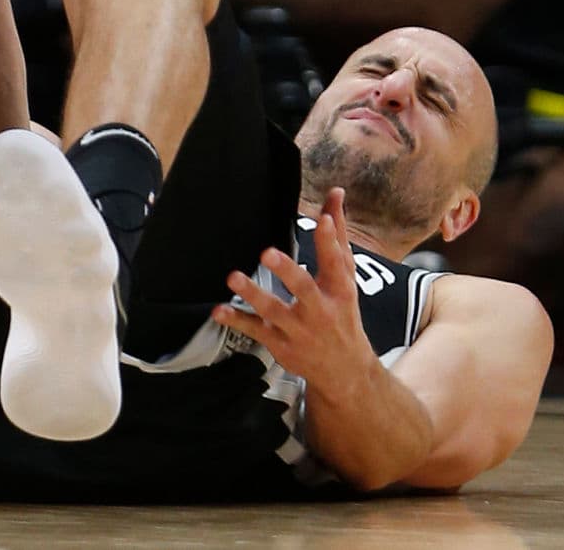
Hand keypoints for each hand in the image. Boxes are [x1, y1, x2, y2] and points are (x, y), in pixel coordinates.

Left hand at [212, 188, 374, 387]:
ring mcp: (298, 330)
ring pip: (274, 311)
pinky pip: (255, 331)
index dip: (330, 240)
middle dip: (286, 271)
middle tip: (267, 253)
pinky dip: (237, 320)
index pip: (337, 262)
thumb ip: (337, 235)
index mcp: (339, 290)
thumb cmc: (342, 313)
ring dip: (253, 294)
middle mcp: (320, 310)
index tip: (323, 220)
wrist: (345, 371)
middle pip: (304, 289)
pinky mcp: (280, 344)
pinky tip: (218, 310)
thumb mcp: (345, 276)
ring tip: (233, 278)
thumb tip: (336, 193)